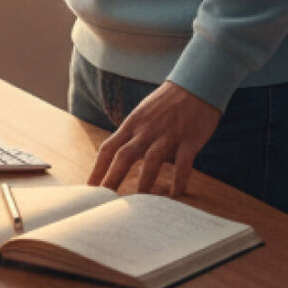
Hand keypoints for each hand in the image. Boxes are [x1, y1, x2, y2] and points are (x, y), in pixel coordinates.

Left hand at [88, 81, 221, 196]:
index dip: (98, 169)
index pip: (109, 147)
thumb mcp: (144, 113)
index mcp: (133, 123)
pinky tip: (175, 195)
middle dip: (113, 179)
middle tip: (105, 200)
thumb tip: (125, 162)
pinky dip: (179, 181)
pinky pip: (183, 164)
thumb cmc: (168, 102)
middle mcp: (147, 129)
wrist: (197, 83)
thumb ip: (134, 135)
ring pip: (152, 161)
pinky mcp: (189, 140)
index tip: (90, 186)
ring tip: (139, 204)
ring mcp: (168, 134)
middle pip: (124, 156)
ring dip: (144, 183)